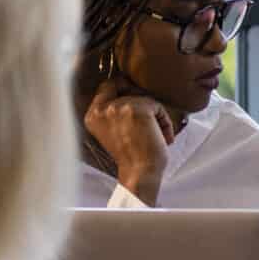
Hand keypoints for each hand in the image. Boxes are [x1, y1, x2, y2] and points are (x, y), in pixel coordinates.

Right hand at [84, 75, 179, 204]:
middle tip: (150, 121)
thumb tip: (133, 91)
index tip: (135, 99)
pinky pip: (158, 107)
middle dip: (141, 100)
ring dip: (155, 116)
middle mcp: (102, 108)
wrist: (139, 173)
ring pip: (145, 98)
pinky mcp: (138, 108)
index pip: (107, 86)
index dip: (123, 88)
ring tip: (156, 136)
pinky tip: (163, 138)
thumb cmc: (131, 156)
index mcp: (92, 115)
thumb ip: (115, 111)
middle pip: (126, 86)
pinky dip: (165, 122)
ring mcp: (119, 107)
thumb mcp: (113, 130)